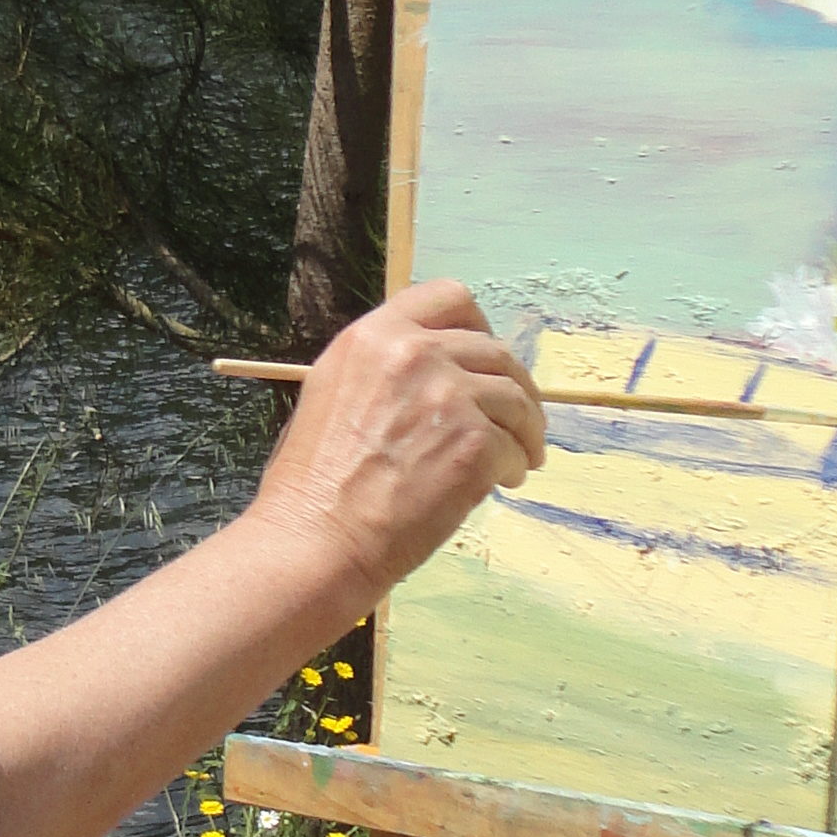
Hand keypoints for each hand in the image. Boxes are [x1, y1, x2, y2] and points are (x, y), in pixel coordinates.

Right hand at [250, 281, 544, 613]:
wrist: (316, 539)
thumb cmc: (313, 484)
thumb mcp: (333, 394)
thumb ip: (384, 371)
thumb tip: (433, 376)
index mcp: (374, 336)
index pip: (447, 297)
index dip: (477, 326)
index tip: (483, 360)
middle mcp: (413, 353)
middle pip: (494, 351)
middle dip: (513, 386)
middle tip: (517, 420)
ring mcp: (448, 396)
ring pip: (516, 397)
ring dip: (524, 429)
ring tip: (519, 458)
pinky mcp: (474, 443)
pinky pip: (516, 446)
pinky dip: (516, 465)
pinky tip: (502, 482)